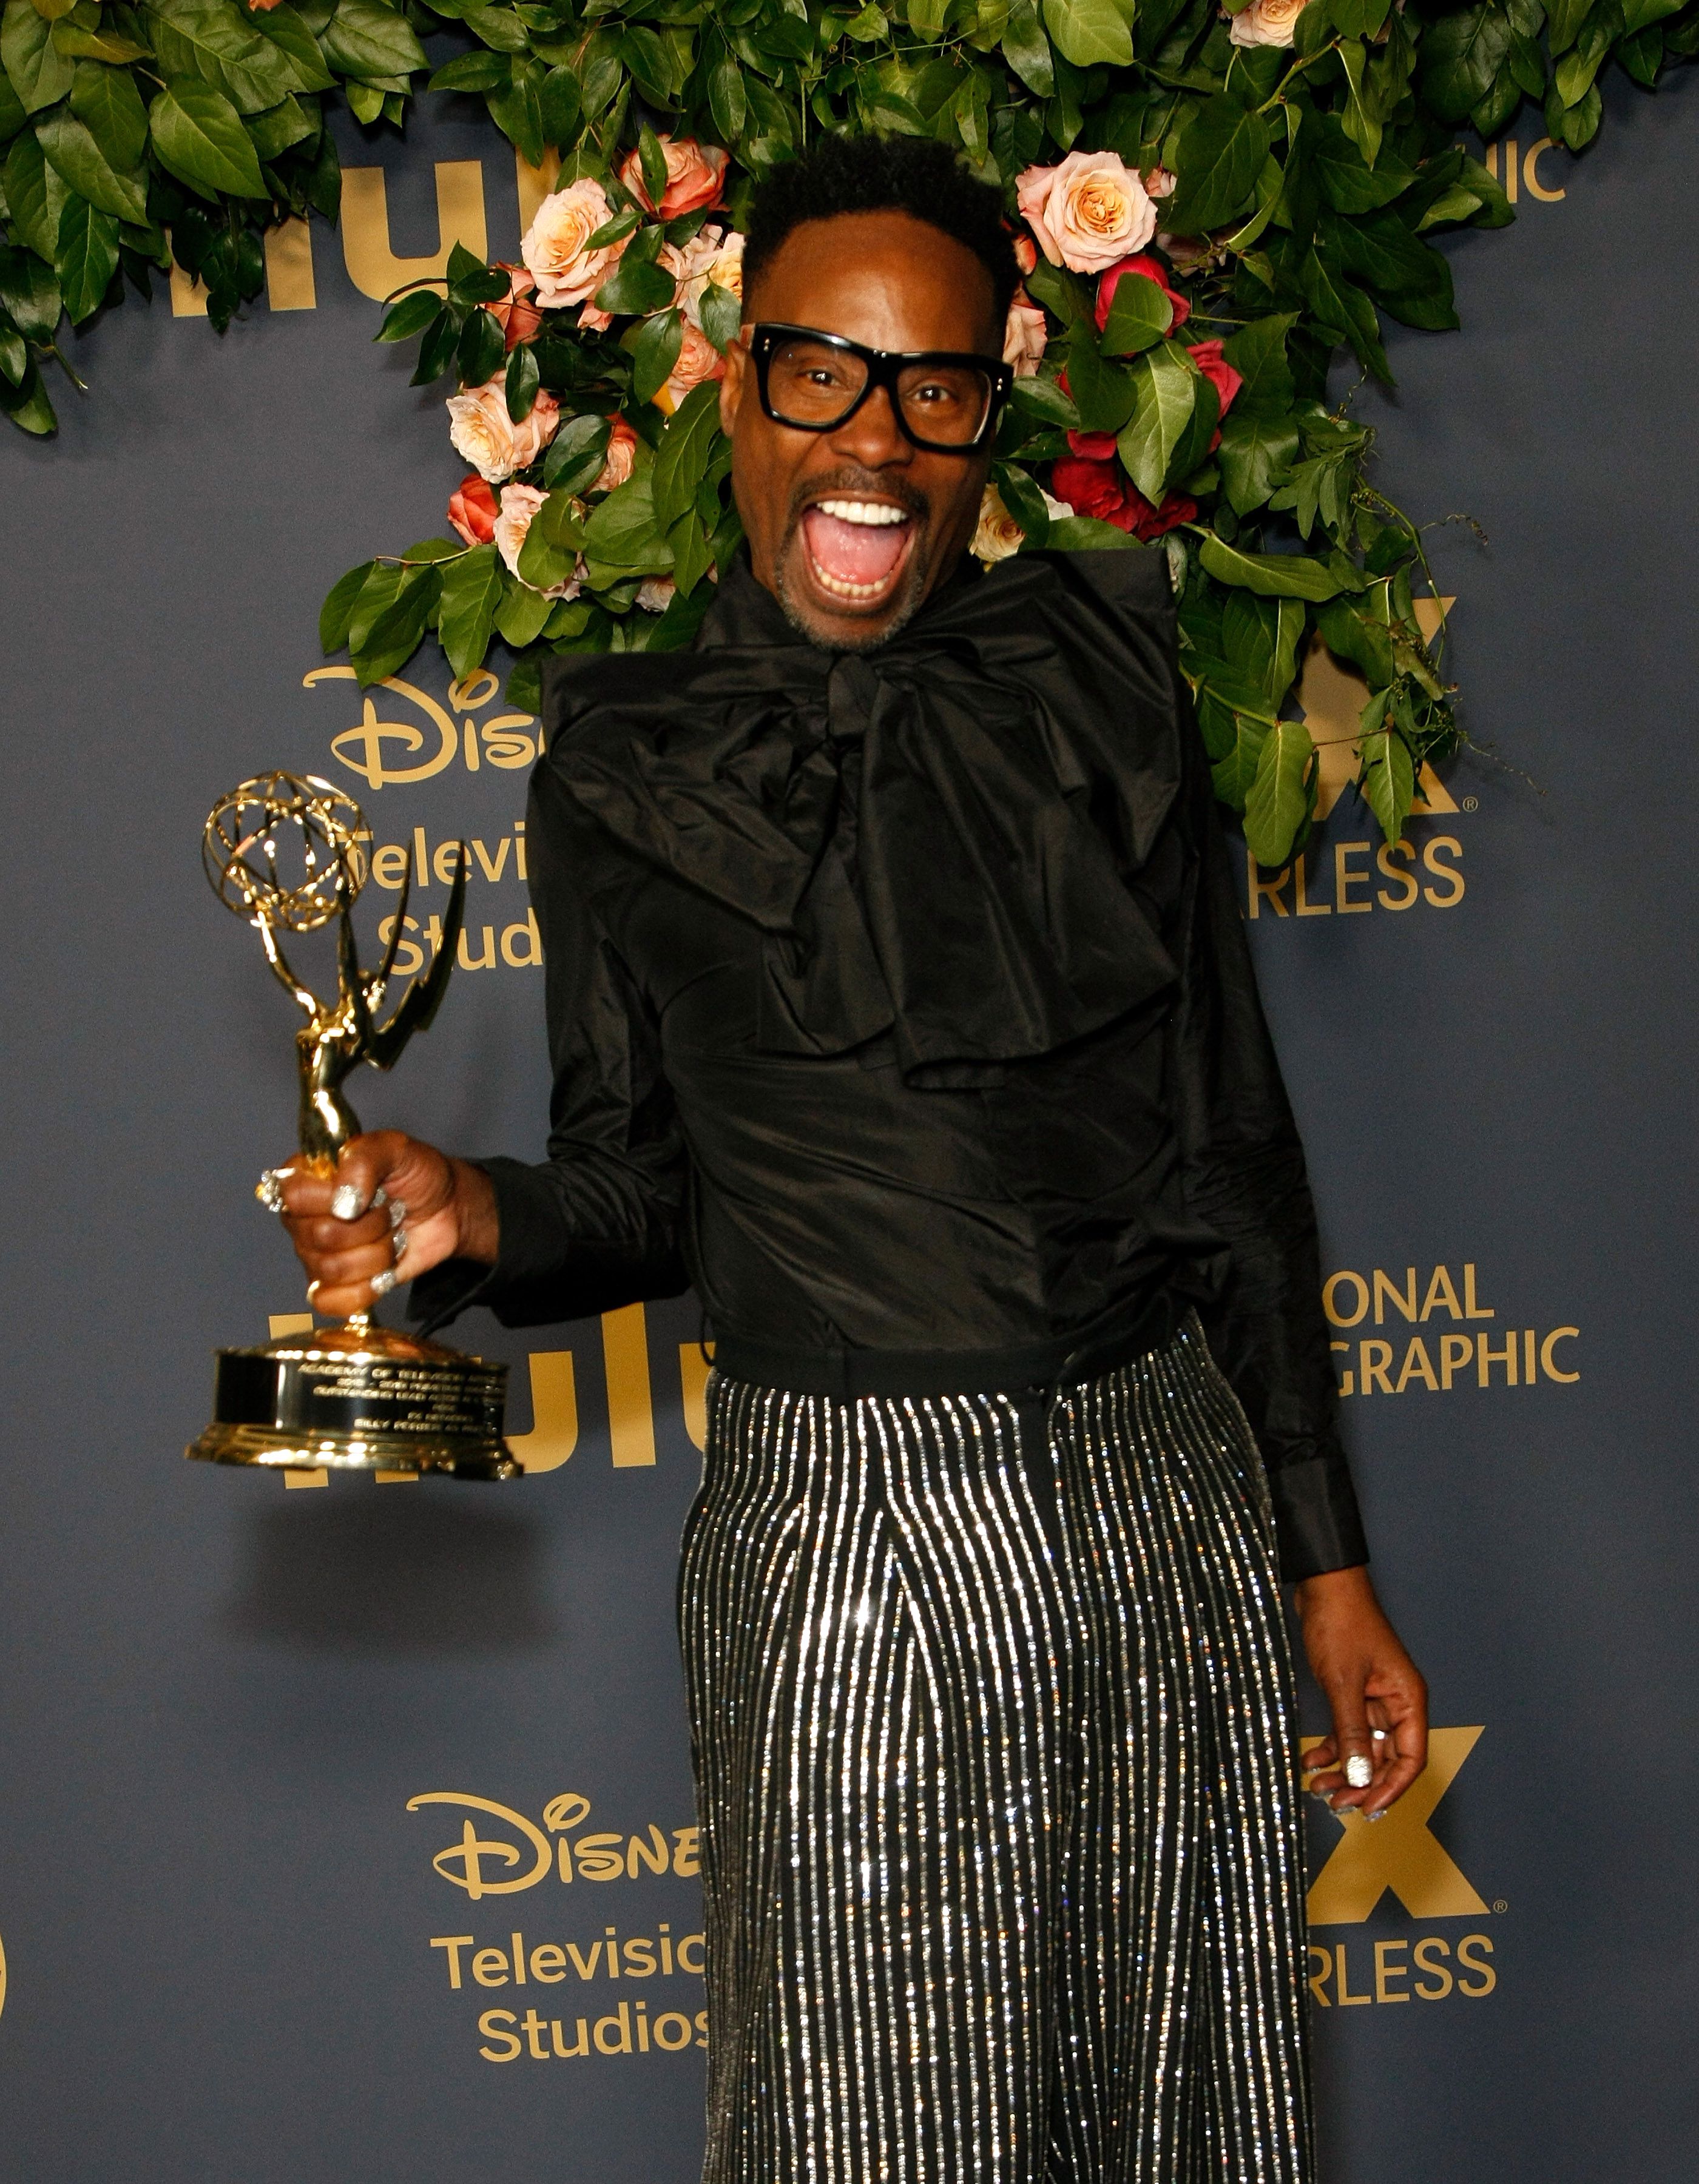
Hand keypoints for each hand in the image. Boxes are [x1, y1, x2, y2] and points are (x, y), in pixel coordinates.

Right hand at [270, 1131, 498, 1317]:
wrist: (446, 1208)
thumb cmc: (415, 1174)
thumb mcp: (395, 1148)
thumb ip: (364, 1159)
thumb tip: (343, 1203)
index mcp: (306, 1178)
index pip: (294, 1195)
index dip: (332, 1197)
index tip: (365, 1193)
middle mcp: (303, 1218)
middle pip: (320, 1236)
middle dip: (370, 1225)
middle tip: (387, 1211)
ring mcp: (315, 1254)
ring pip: (332, 1269)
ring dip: (377, 1253)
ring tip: (389, 1234)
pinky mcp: (335, 1285)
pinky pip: (329, 1302)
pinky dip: (364, 1290)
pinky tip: (382, 1272)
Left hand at [1293, 1564, 1426, 1819]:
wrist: (1323, 1586)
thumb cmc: (1342, 1623)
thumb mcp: (1344, 1683)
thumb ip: (1353, 1731)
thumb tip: (1360, 1777)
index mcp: (1408, 1699)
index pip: (1410, 1758)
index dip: (1391, 1787)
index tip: (1367, 1808)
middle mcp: (1396, 1702)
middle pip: (1386, 1757)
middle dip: (1361, 1782)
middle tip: (1334, 1802)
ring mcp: (1374, 1698)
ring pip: (1363, 1747)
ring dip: (1343, 1769)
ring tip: (1317, 1787)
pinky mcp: (1352, 1692)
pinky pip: (1347, 1730)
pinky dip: (1331, 1747)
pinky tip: (1311, 1761)